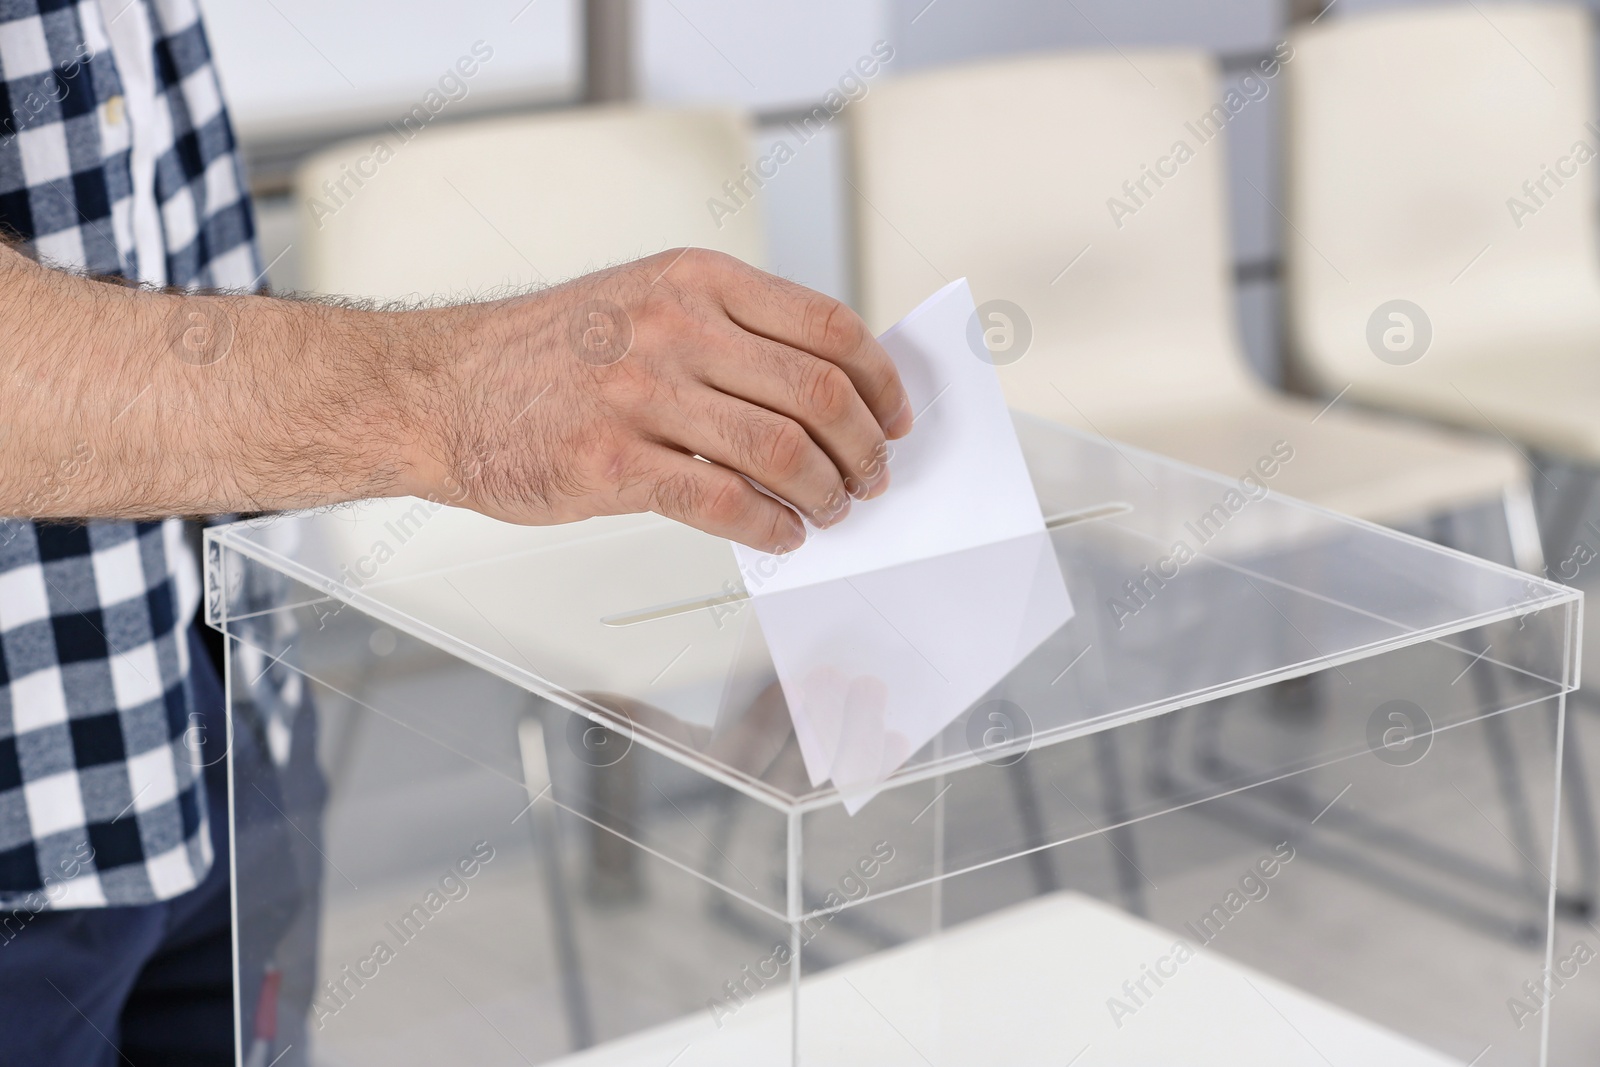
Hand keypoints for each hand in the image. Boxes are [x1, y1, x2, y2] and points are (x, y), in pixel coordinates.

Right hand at [408, 249, 912, 551]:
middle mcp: (674, 327)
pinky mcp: (613, 462)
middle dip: (863, 448)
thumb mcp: (645, 301)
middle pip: (818, 393)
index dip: (880, 380)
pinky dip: (770, 527)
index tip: (895, 415)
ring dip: (825, 493)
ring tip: (830, 511)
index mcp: (695, 281)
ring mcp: (642, 394)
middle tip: (871, 477)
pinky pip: (724, 503)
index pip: (828, 325)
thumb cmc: (545, 354)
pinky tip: (780, 535)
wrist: (442, 389)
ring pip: (782, 451)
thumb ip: (729, 331)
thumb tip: (821, 390)